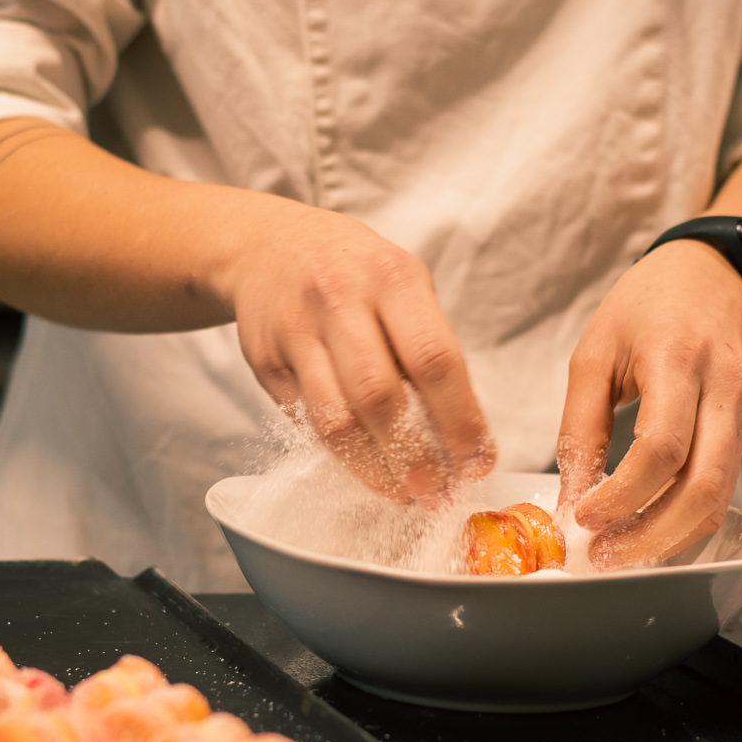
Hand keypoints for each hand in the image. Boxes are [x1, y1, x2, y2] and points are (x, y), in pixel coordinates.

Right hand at [217, 201, 494, 501]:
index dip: (460, 421)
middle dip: (415, 458)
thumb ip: (428, 347)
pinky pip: (304, 422)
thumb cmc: (354, 272)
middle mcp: (339, 300)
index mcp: (392, 279)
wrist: (268, 246)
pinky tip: (364, 468)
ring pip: (335, 421)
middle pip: (379, 397)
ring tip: (402, 493)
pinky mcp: (264, 361)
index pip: (434, 360)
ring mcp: (295, 331)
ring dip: (374, 470)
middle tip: (437, 495)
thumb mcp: (403, 284)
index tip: (478, 463)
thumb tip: (461, 433)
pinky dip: (339, 454)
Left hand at [556, 240, 741, 567]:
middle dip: (652, 536)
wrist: (718, 275)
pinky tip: (648, 528)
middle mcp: (723, 392)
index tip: (584, 516)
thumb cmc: (649, 305)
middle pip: (703, 489)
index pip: (662, 449)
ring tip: (621, 552)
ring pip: (719, 498)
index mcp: (679, 361)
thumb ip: (580, 425)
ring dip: (671, 537)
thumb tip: (570, 495)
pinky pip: (722, 488)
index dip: (623, 495)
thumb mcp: (596, 352)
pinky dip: (685, 519)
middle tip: (605, 556)